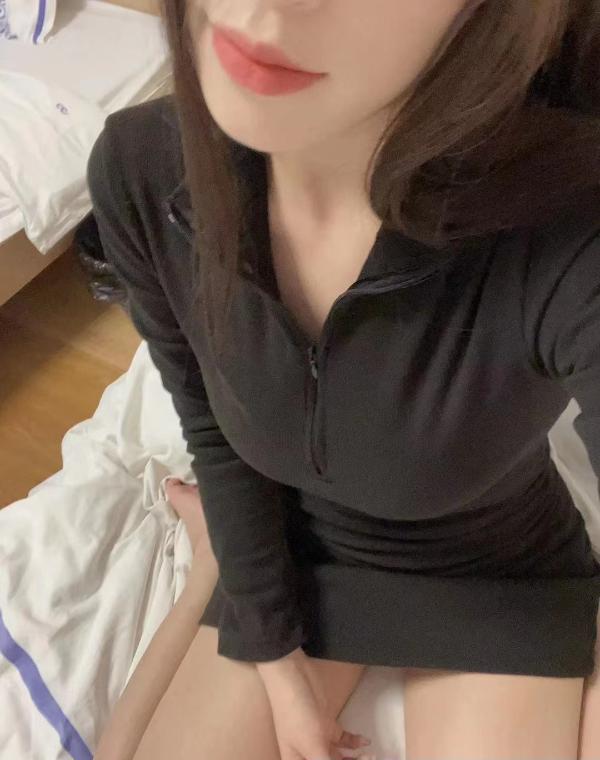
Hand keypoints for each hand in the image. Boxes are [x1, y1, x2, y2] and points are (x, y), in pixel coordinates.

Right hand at [257, 647, 373, 759]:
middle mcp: (307, 755)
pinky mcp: (327, 724)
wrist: (292, 676)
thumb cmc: (296, 714)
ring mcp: (318, 740)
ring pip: (339, 758)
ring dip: (355, 759)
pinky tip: (366, 742)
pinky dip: (354, 743)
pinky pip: (343, 740)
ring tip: (372, 756)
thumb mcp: (311, 746)